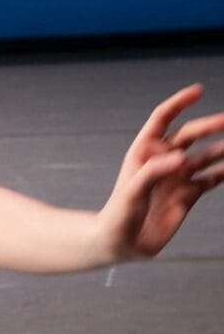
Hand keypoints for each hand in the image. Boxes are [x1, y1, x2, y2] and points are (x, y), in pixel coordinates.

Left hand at [98, 83, 223, 260]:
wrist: (121, 242)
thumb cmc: (119, 214)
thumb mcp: (132, 191)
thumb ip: (154, 172)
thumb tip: (180, 158)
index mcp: (144, 151)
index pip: (162, 118)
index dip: (179, 103)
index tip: (198, 91)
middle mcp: (163, 160)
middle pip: (189, 134)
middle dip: (210, 125)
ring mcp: (176, 177)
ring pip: (205, 156)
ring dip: (222, 149)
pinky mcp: (187, 195)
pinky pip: (210, 179)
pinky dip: (223, 172)